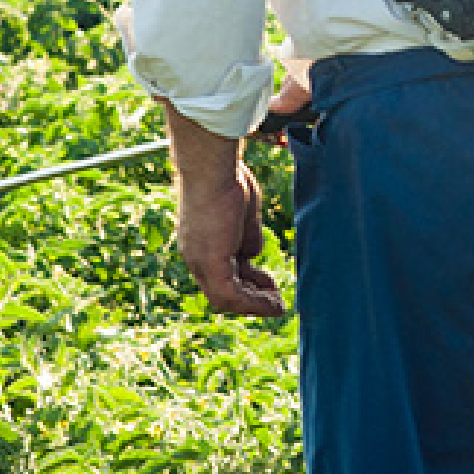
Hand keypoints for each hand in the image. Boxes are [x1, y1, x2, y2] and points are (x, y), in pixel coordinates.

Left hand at [162, 101, 286, 317]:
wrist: (212, 167)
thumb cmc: (227, 180)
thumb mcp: (242, 216)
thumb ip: (246, 238)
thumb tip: (253, 256)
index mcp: (200, 245)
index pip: (221, 275)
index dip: (246, 284)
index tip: (268, 285)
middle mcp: (195, 258)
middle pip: (222, 292)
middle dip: (252, 299)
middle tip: (276, 302)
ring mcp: (200, 261)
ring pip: (226, 299)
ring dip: (255, 306)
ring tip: (278, 307)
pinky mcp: (210, 263)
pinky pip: (232, 295)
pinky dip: (253, 303)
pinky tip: (273, 303)